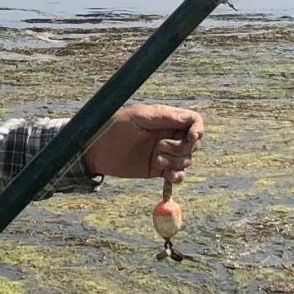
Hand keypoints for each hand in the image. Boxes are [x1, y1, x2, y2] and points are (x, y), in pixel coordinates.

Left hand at [85, 103, 202, 181]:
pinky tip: (168, 176)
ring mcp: (164, 153)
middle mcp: (168, 135)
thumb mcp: (139, 116)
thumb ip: (165, 117)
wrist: (96, 149)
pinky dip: (178, 176)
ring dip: (176, 162)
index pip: (193, 121)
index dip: (197, 129)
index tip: (191, 137)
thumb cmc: (114, 126)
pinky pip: (178, 175)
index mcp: (166, 119)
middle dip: (182, 147)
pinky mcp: (158, 169)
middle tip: (160, 147)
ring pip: (187, 160)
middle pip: (194, 143)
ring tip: (156, 160)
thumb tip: (189, 120)